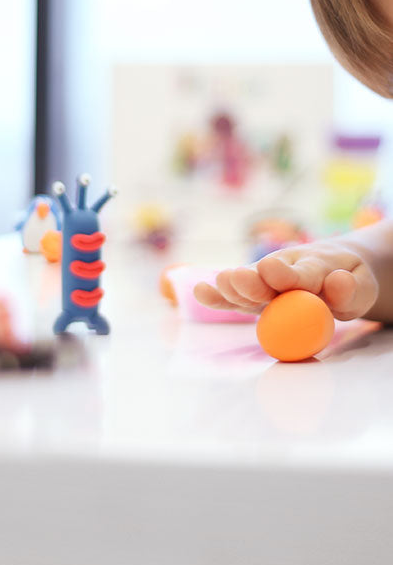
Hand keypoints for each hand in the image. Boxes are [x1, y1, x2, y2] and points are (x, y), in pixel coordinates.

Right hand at [193, 238, 379, 320]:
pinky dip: (218, 297)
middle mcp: (283, 270)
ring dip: (233, 288)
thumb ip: (351, 290)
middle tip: (235, 278)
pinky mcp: (253, 294)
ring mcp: (265, 281)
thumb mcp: (362, 287)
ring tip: (217, 283)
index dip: (285, 274)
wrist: (335, 265)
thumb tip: (336, 282)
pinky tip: (201, 293)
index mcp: (314, 266)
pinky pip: (235, 299)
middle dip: (251, 282)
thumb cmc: (348, 278)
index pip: (301, 273)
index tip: (270, 270)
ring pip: (247, 287)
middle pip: (264, 279)